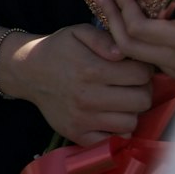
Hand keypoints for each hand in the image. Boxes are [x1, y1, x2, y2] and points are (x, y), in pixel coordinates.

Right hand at [3, 24, 153, 146]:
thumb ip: (104, 39)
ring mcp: (83, 120)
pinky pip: (113, 141)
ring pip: (131, 122)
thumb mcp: (79, 32)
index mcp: (92, 69)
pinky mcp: (77, 135)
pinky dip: (118, 130)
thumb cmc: (59, 49)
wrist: (29, 72)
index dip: (145, 67)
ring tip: (124, 98)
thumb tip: (123, 53)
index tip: (138, 65)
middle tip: (135, 83)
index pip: (140, 74)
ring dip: (133, 110)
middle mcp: (88, 97)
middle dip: (144, 89)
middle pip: (141, 100)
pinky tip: (113, 114)